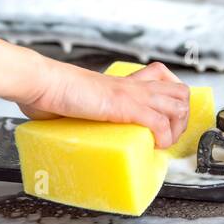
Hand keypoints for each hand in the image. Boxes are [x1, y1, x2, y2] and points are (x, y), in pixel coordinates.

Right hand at [17, 62, 190, 148]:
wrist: (42, 82)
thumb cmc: (51, 92)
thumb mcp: (78, 102)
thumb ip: (82, 111)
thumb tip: (67, 123)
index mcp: (123, 84)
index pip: (163, 78)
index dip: (172, 100)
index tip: (166, 120)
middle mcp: (133, 86)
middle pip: (181, 92)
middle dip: (182, 117)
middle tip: (168, 134)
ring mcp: (131, 95)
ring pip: (178, 104)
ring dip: (177, 128)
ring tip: (162, 142)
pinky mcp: (125, 106)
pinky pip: (160, 122)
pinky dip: (164, 137)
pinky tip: (154, 145)